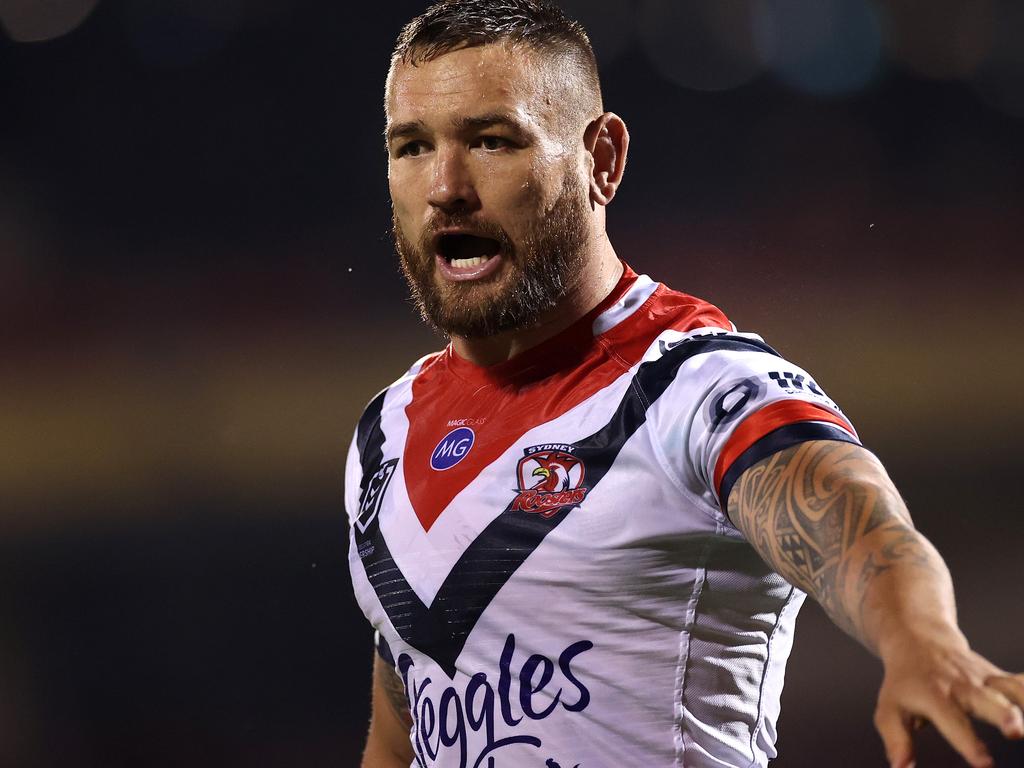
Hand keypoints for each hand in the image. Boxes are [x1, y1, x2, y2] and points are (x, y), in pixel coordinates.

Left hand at [874, 631, 1023, 766]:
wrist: (917, 640)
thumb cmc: (904, 683)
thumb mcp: (890, 709)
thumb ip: (897, 740)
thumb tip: (902, 767)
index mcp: (934, 696)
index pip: (952, 721)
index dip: (968, 742)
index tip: (984, 764)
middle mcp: (961, 685)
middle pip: (986, 700)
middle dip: (1004, 715)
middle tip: (1015, 731)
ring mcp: (982, 679)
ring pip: (1010, 688)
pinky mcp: (997, 676)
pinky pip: (1019, 682)